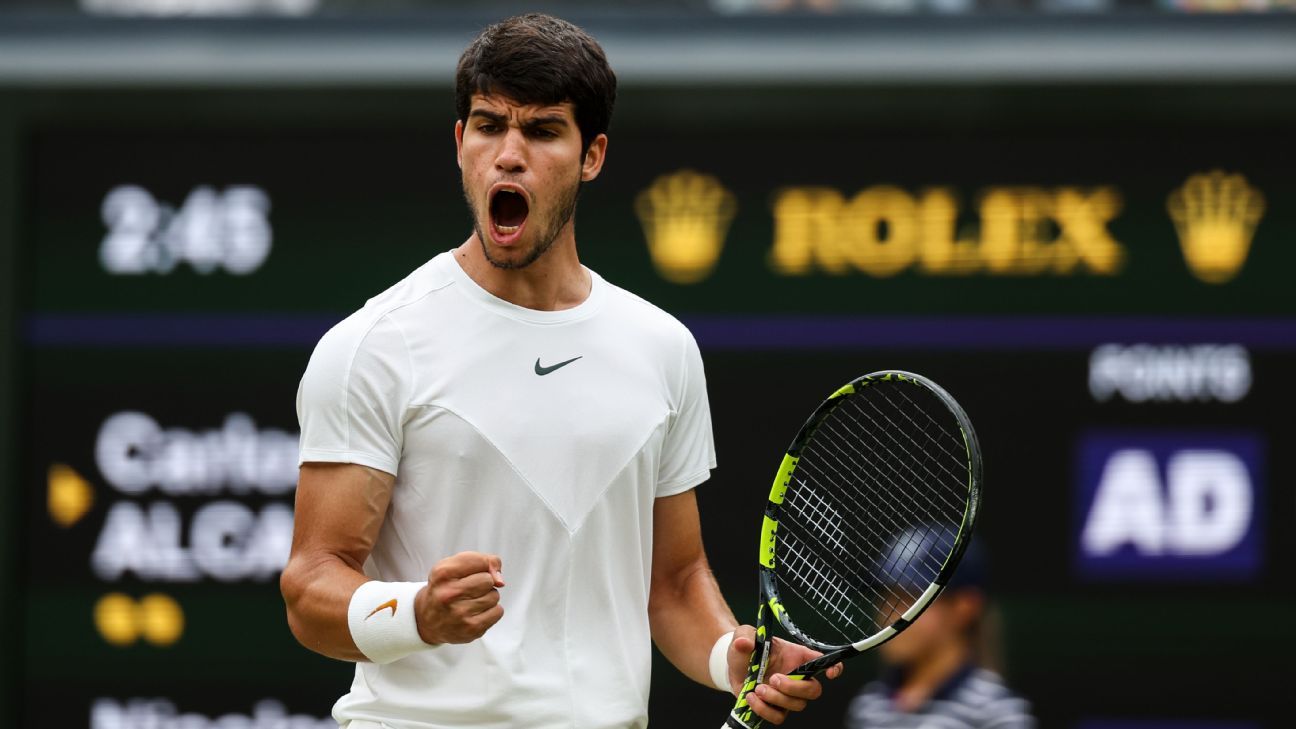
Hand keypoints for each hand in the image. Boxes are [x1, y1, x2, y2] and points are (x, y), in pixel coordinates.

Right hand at [414, 551, 505, 644]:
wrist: (427, 619)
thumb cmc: (445, 588)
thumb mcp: (453, 566)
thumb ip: (481, 561)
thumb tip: (500, 580)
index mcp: (443, 574)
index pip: (481, 562)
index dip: (481, 566)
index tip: (472, 572)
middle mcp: (449, 594)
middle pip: (488, 580)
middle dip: (484, 583)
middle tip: (469, 589)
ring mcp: (459, 614)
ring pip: (494, 596)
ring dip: (487, 597)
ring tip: (470, 601)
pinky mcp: (471, 629)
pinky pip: (498, 612)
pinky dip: (491, 611)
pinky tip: (476, 612)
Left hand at [726, 626, 843, 724]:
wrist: (733, 666)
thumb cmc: (746, 649)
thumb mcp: (744, 635)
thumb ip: (745, 636)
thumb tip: (744, 643)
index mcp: (796, 656)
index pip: (823, 661)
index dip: (834, 667)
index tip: (830, 674)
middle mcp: (796, 677)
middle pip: (814, 691)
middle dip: (795, 688)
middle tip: (774, 679)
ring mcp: (786, 695)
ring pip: (797, 705)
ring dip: (777, 699)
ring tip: (758, 688)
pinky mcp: (774, 707)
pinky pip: (778, 717)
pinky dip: (764, 710)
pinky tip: (751, 697)